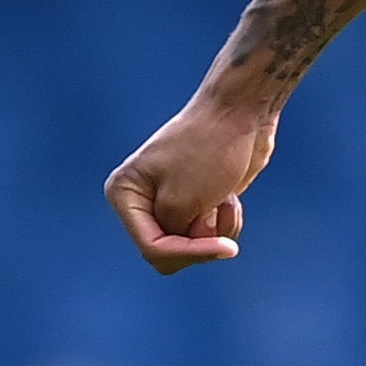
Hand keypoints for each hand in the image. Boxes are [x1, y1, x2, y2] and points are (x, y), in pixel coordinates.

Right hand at [107, 90, 280, 272]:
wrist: (241, 112)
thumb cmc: (209, 149)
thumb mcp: (183, 202)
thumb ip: (172, 237)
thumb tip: (177, 250)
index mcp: (124, 194)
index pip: (152, 248)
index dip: (188, 253)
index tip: (224, 247)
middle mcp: (141, 199)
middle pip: (169, 252)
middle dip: (199, 241)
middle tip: (215, 215)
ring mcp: (169, 201)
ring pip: (192, 245)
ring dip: (216, 230)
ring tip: (223, 200)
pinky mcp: (196, 201)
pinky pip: (209, 234)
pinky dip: (226, 222)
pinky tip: (231, 198)